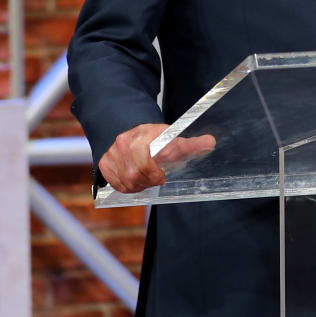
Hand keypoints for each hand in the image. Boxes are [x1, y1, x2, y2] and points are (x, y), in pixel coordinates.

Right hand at [99, 123, 215, 192]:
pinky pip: (117, 185)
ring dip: (140, 185)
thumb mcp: (171, 136)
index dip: (155, 174)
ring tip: (147, 177)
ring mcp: (111, 156)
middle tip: (157, 178)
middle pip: (136, 175)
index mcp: (140, 137)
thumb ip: (190, 143)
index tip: (162, 176)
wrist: (128, 130)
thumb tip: (211, 142)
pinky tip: (136, 180)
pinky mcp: (104, 165)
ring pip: (127, 183)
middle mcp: (122, 145)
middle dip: (149, 180)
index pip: (145, 162)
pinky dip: (128, 186)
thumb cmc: (153, 137)